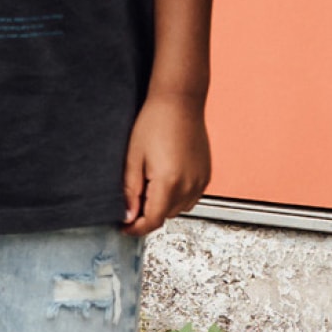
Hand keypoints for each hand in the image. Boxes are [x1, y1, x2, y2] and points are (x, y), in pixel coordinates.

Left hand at [121, 97, 208, 234]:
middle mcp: (189, 185)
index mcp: (169, 182)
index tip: (124, 227)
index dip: (136, 228)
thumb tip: (128, 216)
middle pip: (165, 216)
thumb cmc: (154, 124)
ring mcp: (201, 180)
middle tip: (130, 202)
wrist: (179, 103)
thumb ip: (130, 190)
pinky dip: (177, 197)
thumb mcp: (133, 158)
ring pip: (179, 209)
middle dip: (147, 215)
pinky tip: (164, 182)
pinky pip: (191, 197)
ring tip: (147, 187)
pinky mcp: (206, 174)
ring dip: (162, 206)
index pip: (153, 220)